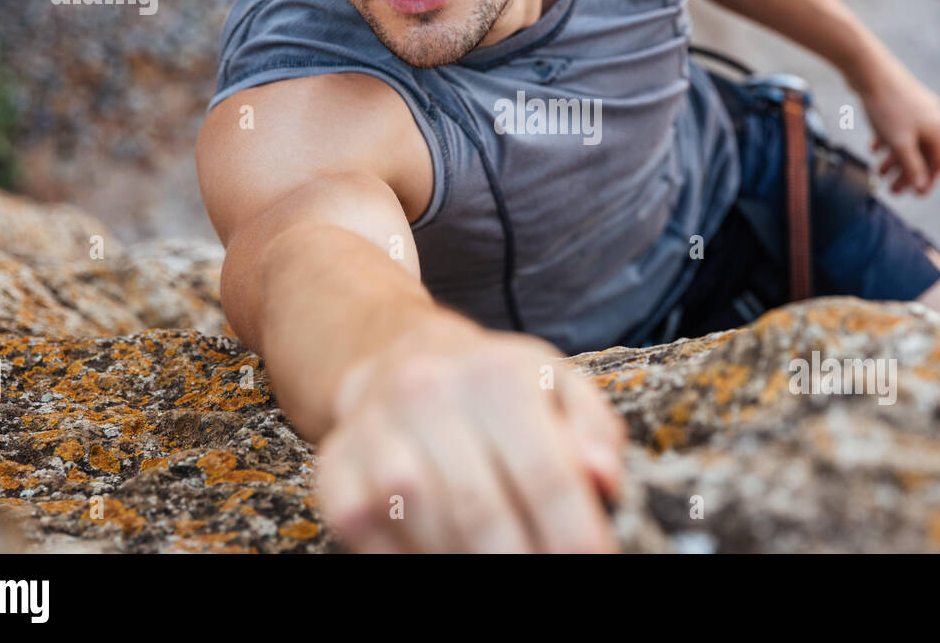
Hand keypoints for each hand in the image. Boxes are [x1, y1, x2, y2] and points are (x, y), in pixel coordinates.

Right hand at [314, 322, 627, 552]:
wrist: (400, 357)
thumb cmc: (496, 387)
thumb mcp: (558, 386)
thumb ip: (594, 431)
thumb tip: (603, 478)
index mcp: (497, 374)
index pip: (546, 473)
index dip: (574, 533)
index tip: (595, 563)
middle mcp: (429, 393)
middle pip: (481, 511)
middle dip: (520, 561)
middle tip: (548, 583)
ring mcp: (376, 430)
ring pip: (425, 524)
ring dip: (464, 560)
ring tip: (497, 566)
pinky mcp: (336, 466)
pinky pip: (366, 532)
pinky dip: (407, 556)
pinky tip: (439, 552)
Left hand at [857, 60, 939, 194]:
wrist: (869, 69)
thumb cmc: (887, 107)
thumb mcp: (899, 143)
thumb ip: (911, 166)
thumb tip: (921, 185)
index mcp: (939, 128)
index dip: (929, 180)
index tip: (915, 195)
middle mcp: (933, 117)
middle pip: (924, 153)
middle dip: (908, 173)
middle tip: (892, 190)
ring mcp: (917, 108)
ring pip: (909, 141)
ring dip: (895, 159)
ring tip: (878, 172)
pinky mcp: (901, 101)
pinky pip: (898, 128)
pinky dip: (887, 141)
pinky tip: (873, 149)